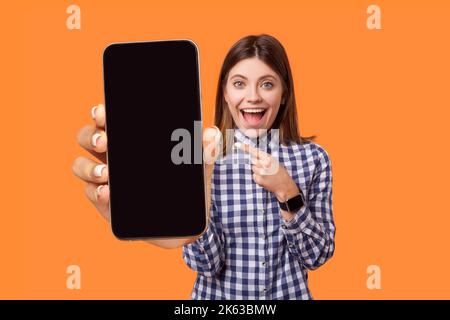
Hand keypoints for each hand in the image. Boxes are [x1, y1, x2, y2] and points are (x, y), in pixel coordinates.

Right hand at [72, 104, 220, 247]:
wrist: (186, 223)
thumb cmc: (188, 188)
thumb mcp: (199, 168)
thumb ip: (205, 151)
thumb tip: (212, 133)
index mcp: (132, 141)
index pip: (110, 120)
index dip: (101, 113)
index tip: (104, 112)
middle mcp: (113, 156)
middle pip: (88, 138)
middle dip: (91, 136)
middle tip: (105, 142)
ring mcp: (106, 179)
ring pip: (81, 165)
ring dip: (88, 167)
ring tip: (105, 173)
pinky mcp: (106, 203)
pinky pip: (91, 193)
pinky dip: (96, 192)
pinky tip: (107, 193)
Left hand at [235, 142, 299, 202]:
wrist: (284, 185)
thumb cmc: (280, 173)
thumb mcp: (275, 162)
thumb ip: (265, 159)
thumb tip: (254, 157)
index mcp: (269, 158)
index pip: (255, 151)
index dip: (245, 148)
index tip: (236, 145)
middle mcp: (264, 164)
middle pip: (253, 160)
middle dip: (257, 163)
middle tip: (266, 168)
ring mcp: (261, 172)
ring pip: (253, 168)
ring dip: (257, 171)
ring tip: (267, 174)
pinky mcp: (259, 180)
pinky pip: (254, 175)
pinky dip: (258, 177)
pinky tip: (265, 179)